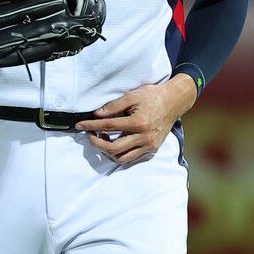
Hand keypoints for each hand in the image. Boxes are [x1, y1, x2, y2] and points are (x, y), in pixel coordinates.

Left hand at [75, 74, 196, 164]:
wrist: (174, 102)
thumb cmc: (153, 96)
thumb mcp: (132, 95)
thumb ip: (114, 106)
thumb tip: (97, 114)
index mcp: (139, 122)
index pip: (109, 126)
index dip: (91, 126)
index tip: (80, 125)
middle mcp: (145, 137)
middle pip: (113, 148)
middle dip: (97, 143)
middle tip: (89, 135)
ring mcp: (149, 146)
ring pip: (122, 158)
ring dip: (107, 152)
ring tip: (102, 139)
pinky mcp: (152, 149)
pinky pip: (132, 158)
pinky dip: (120, 154)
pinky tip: (114, 144)